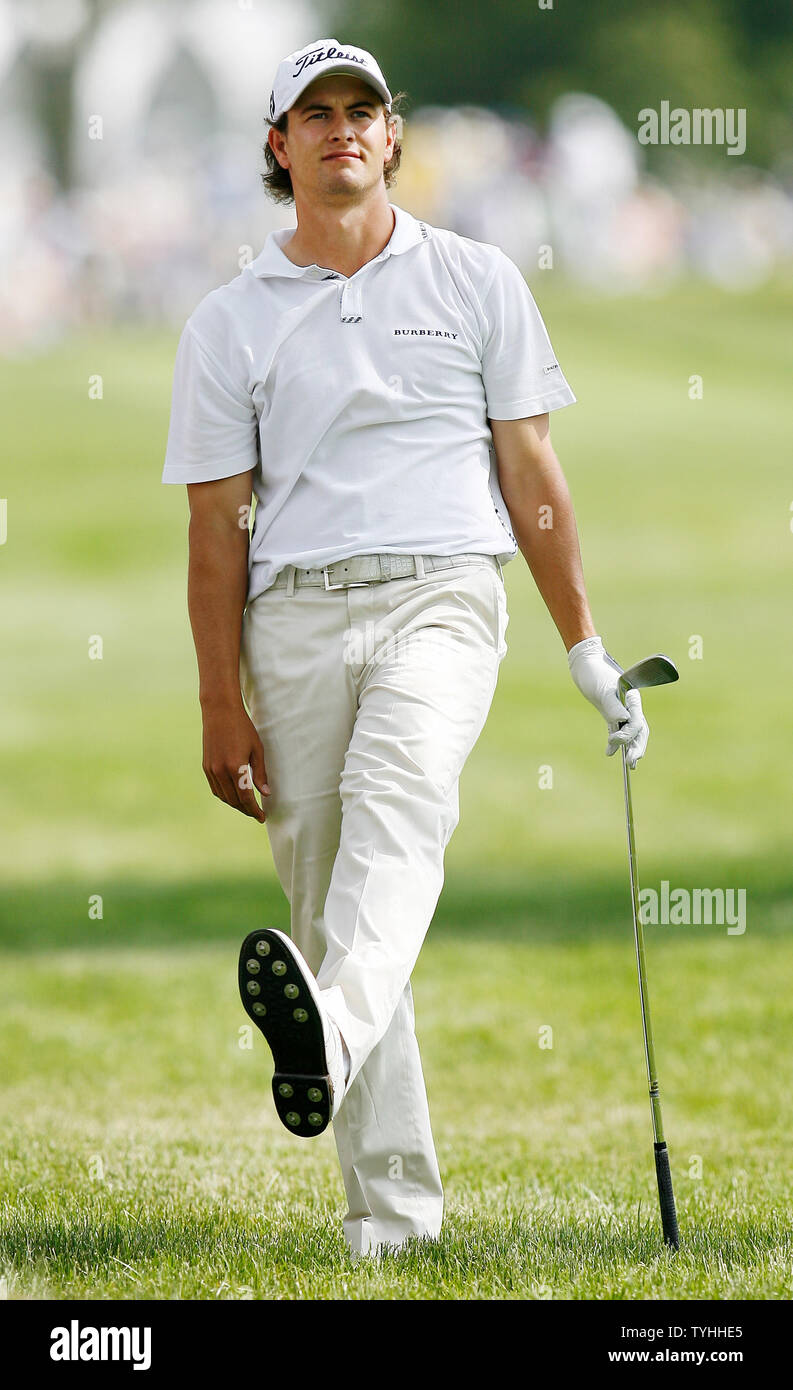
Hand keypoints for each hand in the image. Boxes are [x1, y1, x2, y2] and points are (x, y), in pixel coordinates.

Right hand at [201, 700, 269, 821]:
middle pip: (234, 800)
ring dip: (235, 804)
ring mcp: (211, 769)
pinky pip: (215, 788)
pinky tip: (234, 795)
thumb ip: (260, 773)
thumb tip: (265, 794)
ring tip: (247, 806)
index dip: (254, 810)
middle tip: (257, 814)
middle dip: (246, 810)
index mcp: (235, 767)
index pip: (245, 798)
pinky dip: (225, 795)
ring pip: (223, 796)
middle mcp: (220, 771)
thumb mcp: (257, 750)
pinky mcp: (205, 766)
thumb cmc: (242, 728)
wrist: (219, 711)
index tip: (262, 817)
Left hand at [567, 636, 648, 768]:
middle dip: (637, 747)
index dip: (628, 735)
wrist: (585, 663)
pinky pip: (618, 728)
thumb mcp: (601, 690)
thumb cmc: (594, 673)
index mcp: (632, 699)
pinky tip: (610, 752)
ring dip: (630, 746)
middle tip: (632, 763)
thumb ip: (612, 706)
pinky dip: (616, 740)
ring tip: (630, 763)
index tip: (614, 741)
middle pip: (639, 730)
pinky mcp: (612, 710)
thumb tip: (623, 721)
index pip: (636, 722)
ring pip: (631, 731)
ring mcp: (622, 708)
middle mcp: (630, 705)